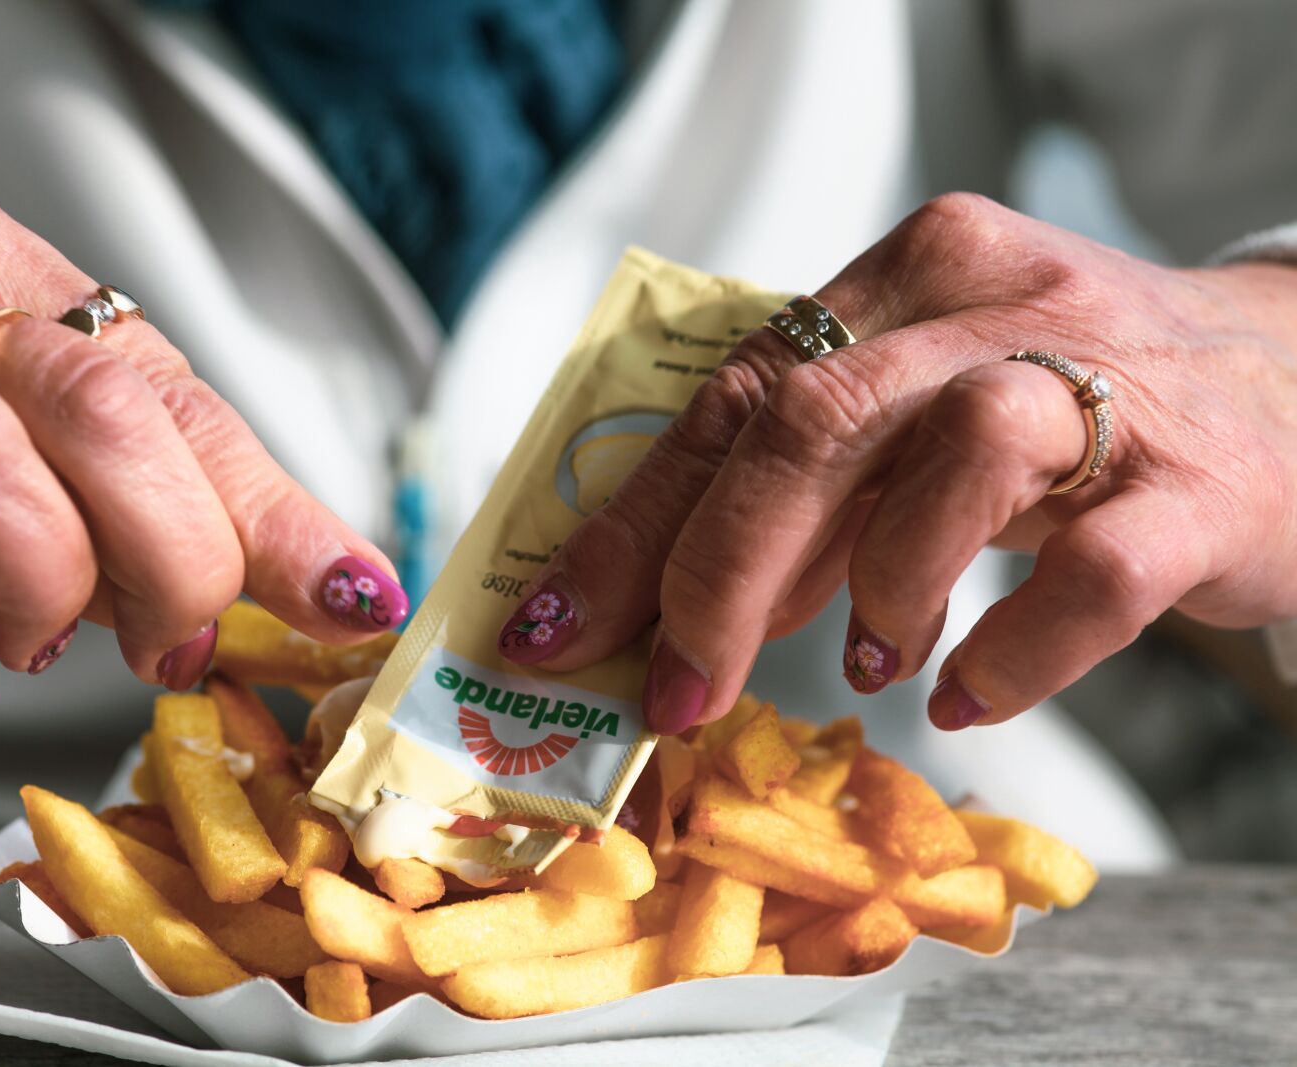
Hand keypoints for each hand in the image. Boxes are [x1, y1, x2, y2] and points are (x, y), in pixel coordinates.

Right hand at [0, 181, 406, 705]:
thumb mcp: (1, 387)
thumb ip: (133, 463)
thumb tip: (288, 572)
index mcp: (5, 274)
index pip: (179, 394)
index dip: (274, 511)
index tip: (349, 597)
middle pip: (103, 414)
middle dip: (171, 557)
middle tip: (166, 640)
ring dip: (46, 583)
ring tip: (41, 635)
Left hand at [495, 193, 1296, 732]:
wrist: (1295, 388)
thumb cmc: (1072, 411)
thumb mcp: (923, 411)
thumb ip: (808, 483)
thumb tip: (660, 602)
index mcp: (909, 277)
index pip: (735, 396)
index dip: (634, 522)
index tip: (556, 627)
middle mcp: (998, 306)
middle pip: (814, 421)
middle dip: (717, 573)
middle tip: (678, 689)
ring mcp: (1107, 389)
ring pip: (954, 455)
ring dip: (880, 583)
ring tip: (872, 657)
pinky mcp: (1195, 488)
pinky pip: (1090, 576)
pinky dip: (1011, 652)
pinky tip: (970, 691)